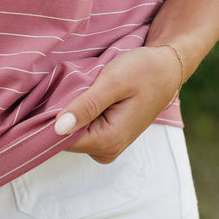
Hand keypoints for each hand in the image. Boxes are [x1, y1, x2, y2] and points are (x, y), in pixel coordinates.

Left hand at [53, 46, 181, 163]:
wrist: (166, 68)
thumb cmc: (143, 71)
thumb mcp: (113, 82)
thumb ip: (86, 106)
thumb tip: (58, 129)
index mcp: (109, 141)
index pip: (61, 140)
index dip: (52, 117)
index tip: (56, 93)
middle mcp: (107, 150)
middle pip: (66, 138)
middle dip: (64, 112)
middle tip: (77, 85)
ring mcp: (108, 145)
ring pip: (72, 132)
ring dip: (73, 110)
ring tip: (87, 88)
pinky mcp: (107, 136)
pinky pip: (82, 128)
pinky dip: (81, 112)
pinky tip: (90, 95)